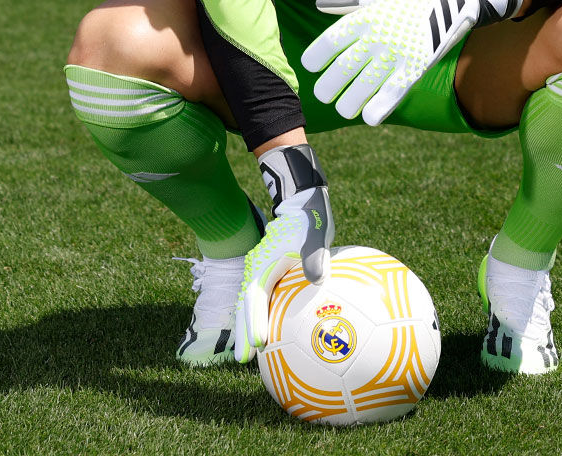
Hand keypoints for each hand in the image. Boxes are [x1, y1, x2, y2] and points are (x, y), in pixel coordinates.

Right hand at [233, 144, 332, 362]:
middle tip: (244, 360)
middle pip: (246, 306)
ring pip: (249, 304)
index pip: (256, 297)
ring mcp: (261, 271)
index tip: (259, 342)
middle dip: (243, 333)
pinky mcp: (269, 272)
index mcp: (264, 264)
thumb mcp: (314, 234)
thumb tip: (318, 278)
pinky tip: (269, 333)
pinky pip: (260, 299)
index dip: (255, 321)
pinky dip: (258, 317)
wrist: (302, 202)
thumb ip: (314, 256)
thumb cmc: (309, 218)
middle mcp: (257, 269)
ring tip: (250, 353)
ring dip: (248, 328)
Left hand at [301, 0, 524, 125]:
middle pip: (344, 67)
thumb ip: (346, 0)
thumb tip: (318, 4)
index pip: (331, 41)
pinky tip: (369, 118)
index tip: (311, 66)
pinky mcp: (416, 67)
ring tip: (343, 110)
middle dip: (328, 86)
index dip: (316, 57)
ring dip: (349, 102)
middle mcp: (378, 36)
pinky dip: (380, 107)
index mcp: (365, 17)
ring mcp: (397, 53)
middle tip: (322, 94)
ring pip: (365, 85)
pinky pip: (394, 92)